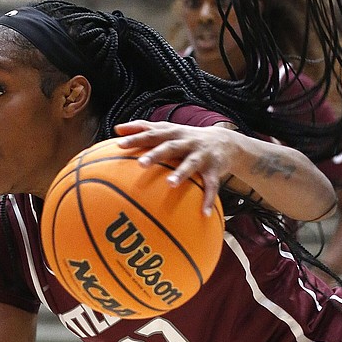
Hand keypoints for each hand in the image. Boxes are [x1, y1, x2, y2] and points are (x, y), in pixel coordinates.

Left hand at [115, 120, 239, 214]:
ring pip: (191, 164)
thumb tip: (116, 129)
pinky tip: (203, 213)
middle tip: (141, 164)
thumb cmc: (186, 138)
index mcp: (172, 133)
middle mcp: (186, 142)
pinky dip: (209, 199)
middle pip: (170, 147)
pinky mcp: (215, 169)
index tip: (119, 144)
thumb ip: (143, 128)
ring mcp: (201, 155)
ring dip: (181, 173)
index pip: (152, 134)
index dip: (136, 138)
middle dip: (156, 154)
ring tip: (170, 184)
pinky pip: (212, 186)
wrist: (224, 142)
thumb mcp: (167, 130)